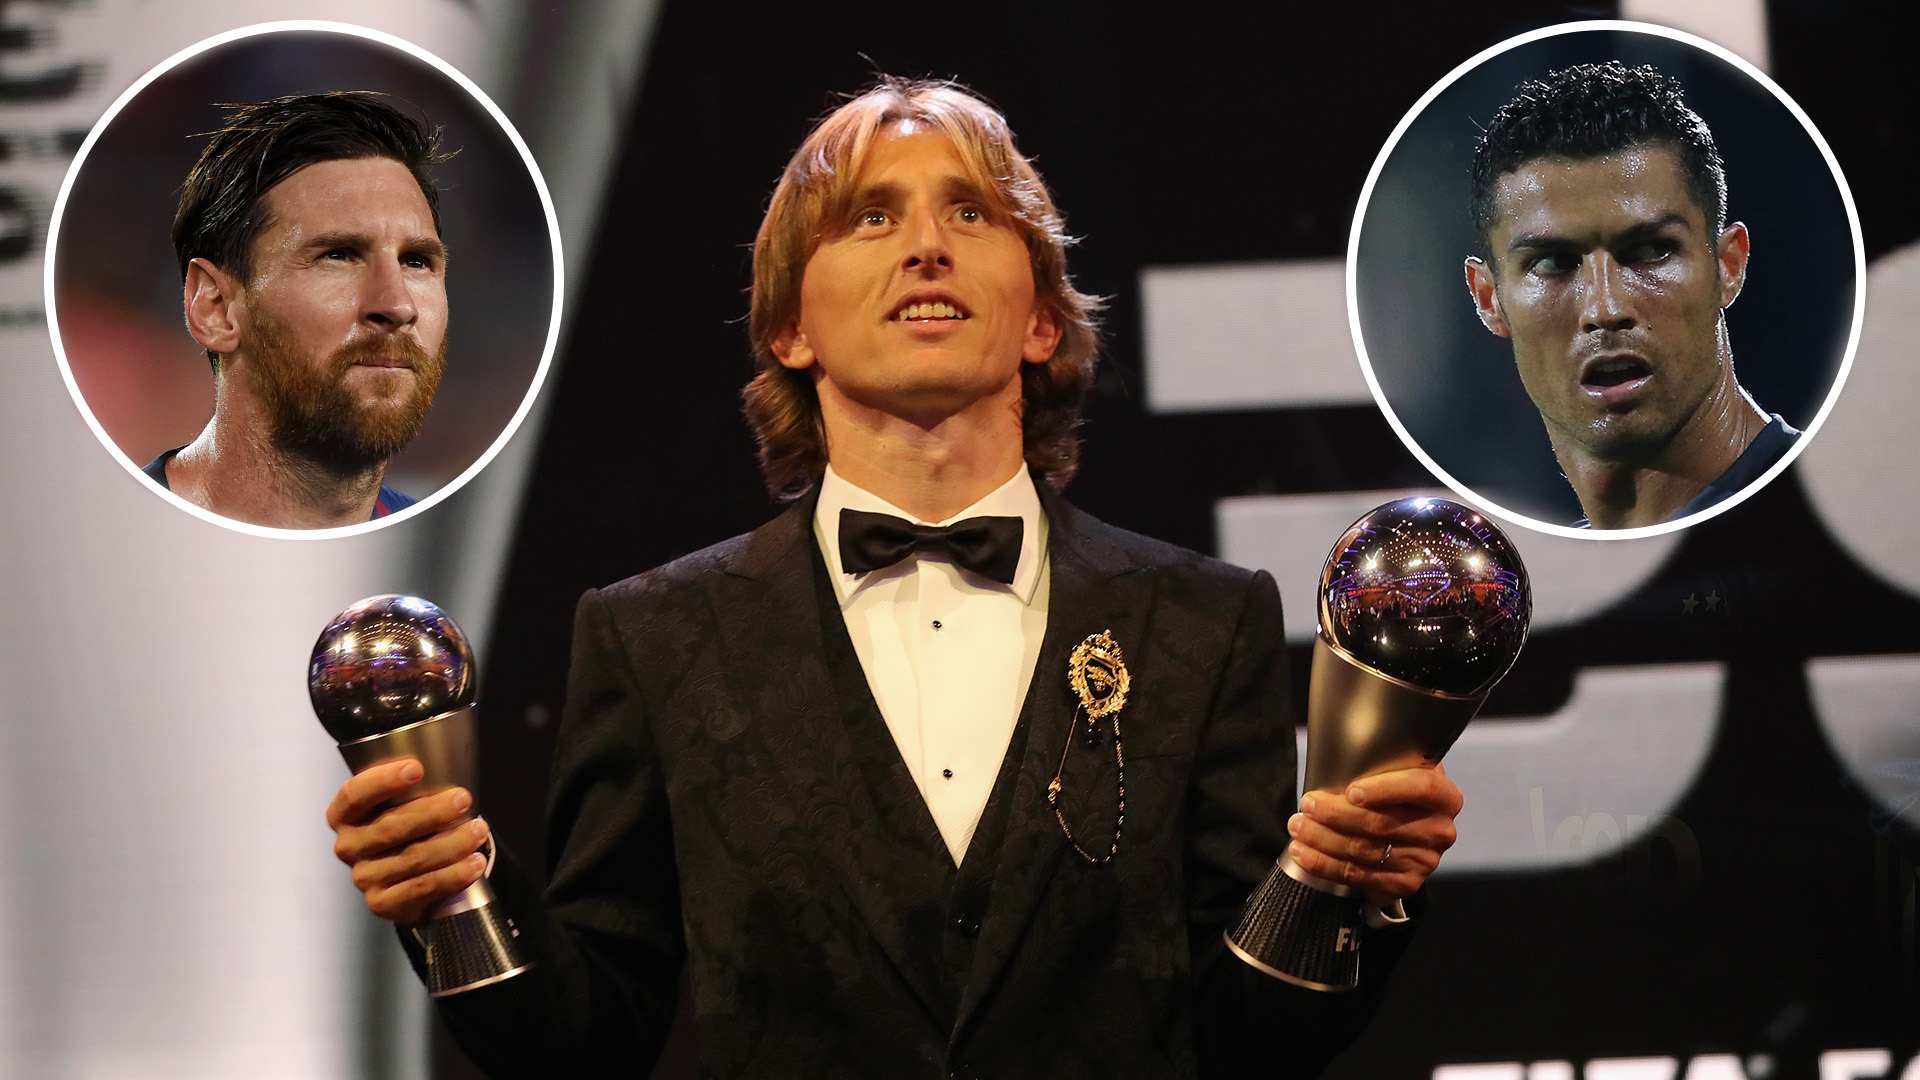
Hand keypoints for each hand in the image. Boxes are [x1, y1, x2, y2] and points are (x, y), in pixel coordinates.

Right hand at [326, 757, 490, 926]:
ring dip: (451, 843)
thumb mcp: (401, 804)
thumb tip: (451, 766)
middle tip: (463, 799)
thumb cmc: (410, 830)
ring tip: (478, 830)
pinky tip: (473, 863)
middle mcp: (349, 846)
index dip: (383, 781)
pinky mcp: (383, 903)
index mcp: (345, 815)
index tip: (417, 768)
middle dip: (432, 812)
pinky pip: (422, 888)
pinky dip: (452, 875)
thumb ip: (412, 788)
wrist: (412, 880)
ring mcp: (364, 878)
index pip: (354, 795)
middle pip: (390, 828)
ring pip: (412, 858)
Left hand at [1284, 762, 1462, 908]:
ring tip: (1297, 826)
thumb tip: (1336, 755)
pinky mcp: (1404, 884)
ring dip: (1322, 839)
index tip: (1350, 791)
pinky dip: (1324, 864)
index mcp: (1444, 796)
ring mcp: (1423, 861)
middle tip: (1307, 804)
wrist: (1405, 835)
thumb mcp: (1398, 770)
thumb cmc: (1394, 793)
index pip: (1419, 788)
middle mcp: (1439, 831)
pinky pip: (1357, 875)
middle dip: (1335, 814)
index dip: (1384, 789)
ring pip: (1364, 851)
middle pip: (1381, 824)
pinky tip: (1303, 853)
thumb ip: (1381, 762)